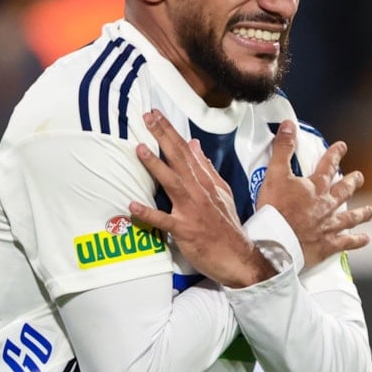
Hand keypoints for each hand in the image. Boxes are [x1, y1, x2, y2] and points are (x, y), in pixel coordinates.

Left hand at [129, 110, 274, 287]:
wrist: (239, 257)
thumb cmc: (226, 225)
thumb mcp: (221, 192)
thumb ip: (206, 168)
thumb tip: (193, 144)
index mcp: (205, 182)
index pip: (186, 151)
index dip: (170, 132)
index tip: (156, 114)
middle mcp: (198, 192)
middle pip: (179, 159)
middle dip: (163, 136)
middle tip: (147, 116)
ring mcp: (192, 210)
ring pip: (172, 183)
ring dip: (155, 166)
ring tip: (139, 149)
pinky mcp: (185, 230)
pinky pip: (164, 221)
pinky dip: (149, 213)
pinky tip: (133, 205)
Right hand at [258, 120, 371, 268]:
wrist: (278, 241)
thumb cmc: (275, 210)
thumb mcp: (275, 174)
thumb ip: (282, 149)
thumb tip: (288, 125)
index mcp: (315, 187)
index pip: (327, 166)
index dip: (335, 154)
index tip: (342, 147)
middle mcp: (326, 205)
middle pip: (343, 191)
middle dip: (352, 182)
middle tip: (359, 177)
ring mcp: (329, 226)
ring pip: (349, 217)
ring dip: (361, 213)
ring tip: (370, 211)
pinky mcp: (327, 245)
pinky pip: (346, 242)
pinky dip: (356, 241)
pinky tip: (365, 239)